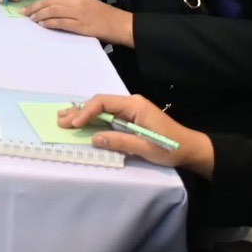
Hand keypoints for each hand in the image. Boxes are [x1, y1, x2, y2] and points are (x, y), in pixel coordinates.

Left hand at [26, 0, 135, 46]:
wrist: (120, 24)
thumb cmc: (102, 15)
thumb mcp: (85, 3)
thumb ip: (70, 4)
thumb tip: (51, 9)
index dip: (38, 2)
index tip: (28, 7)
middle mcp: (75, 1)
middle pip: (49, 3)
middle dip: (34, 8)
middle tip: (24, 14)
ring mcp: (77, 13)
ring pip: (52, 12)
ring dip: (39, 16)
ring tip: (31, 20)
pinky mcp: (80, 24)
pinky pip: (60, 22)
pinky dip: (49, 23)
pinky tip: (42, 25)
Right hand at [59, 94, 213, 174]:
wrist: (190, 149)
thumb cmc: (171, 147)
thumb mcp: (146, 147)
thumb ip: (120, 141)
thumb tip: (94, 138)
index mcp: (135, 105)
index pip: (104, 102)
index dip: (87, 111)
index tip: (75, 123)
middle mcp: (130, 103)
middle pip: (99, 103)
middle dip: (79, 112)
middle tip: (61, 120)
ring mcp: (129, 110)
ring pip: (101, 108)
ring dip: (82, 114)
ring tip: (63, 117)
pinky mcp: (129, 118)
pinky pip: (107, 115)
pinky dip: (92, 119)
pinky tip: (80, 121)